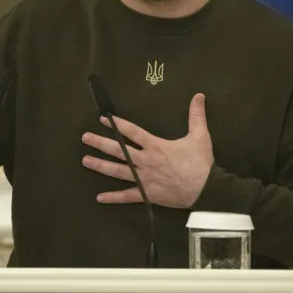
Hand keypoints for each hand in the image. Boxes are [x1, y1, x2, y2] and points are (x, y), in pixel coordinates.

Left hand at [82, 93, 213, 208]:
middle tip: (85, 138)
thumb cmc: (202, 163)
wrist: (207, 190)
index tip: (104, 119)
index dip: (117, 125)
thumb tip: (199, 95)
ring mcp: (145, 179)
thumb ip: (196, 115)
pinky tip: (100, 197)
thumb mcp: (200, 136)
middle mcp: (147, 161)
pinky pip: (128, 196)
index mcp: (156, 146)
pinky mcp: (148, 194)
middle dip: (100, 143)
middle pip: (119, 151)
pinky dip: (114, 197)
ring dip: (101, 166)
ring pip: (118, 171)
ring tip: (85, 161)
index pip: (132, 132)